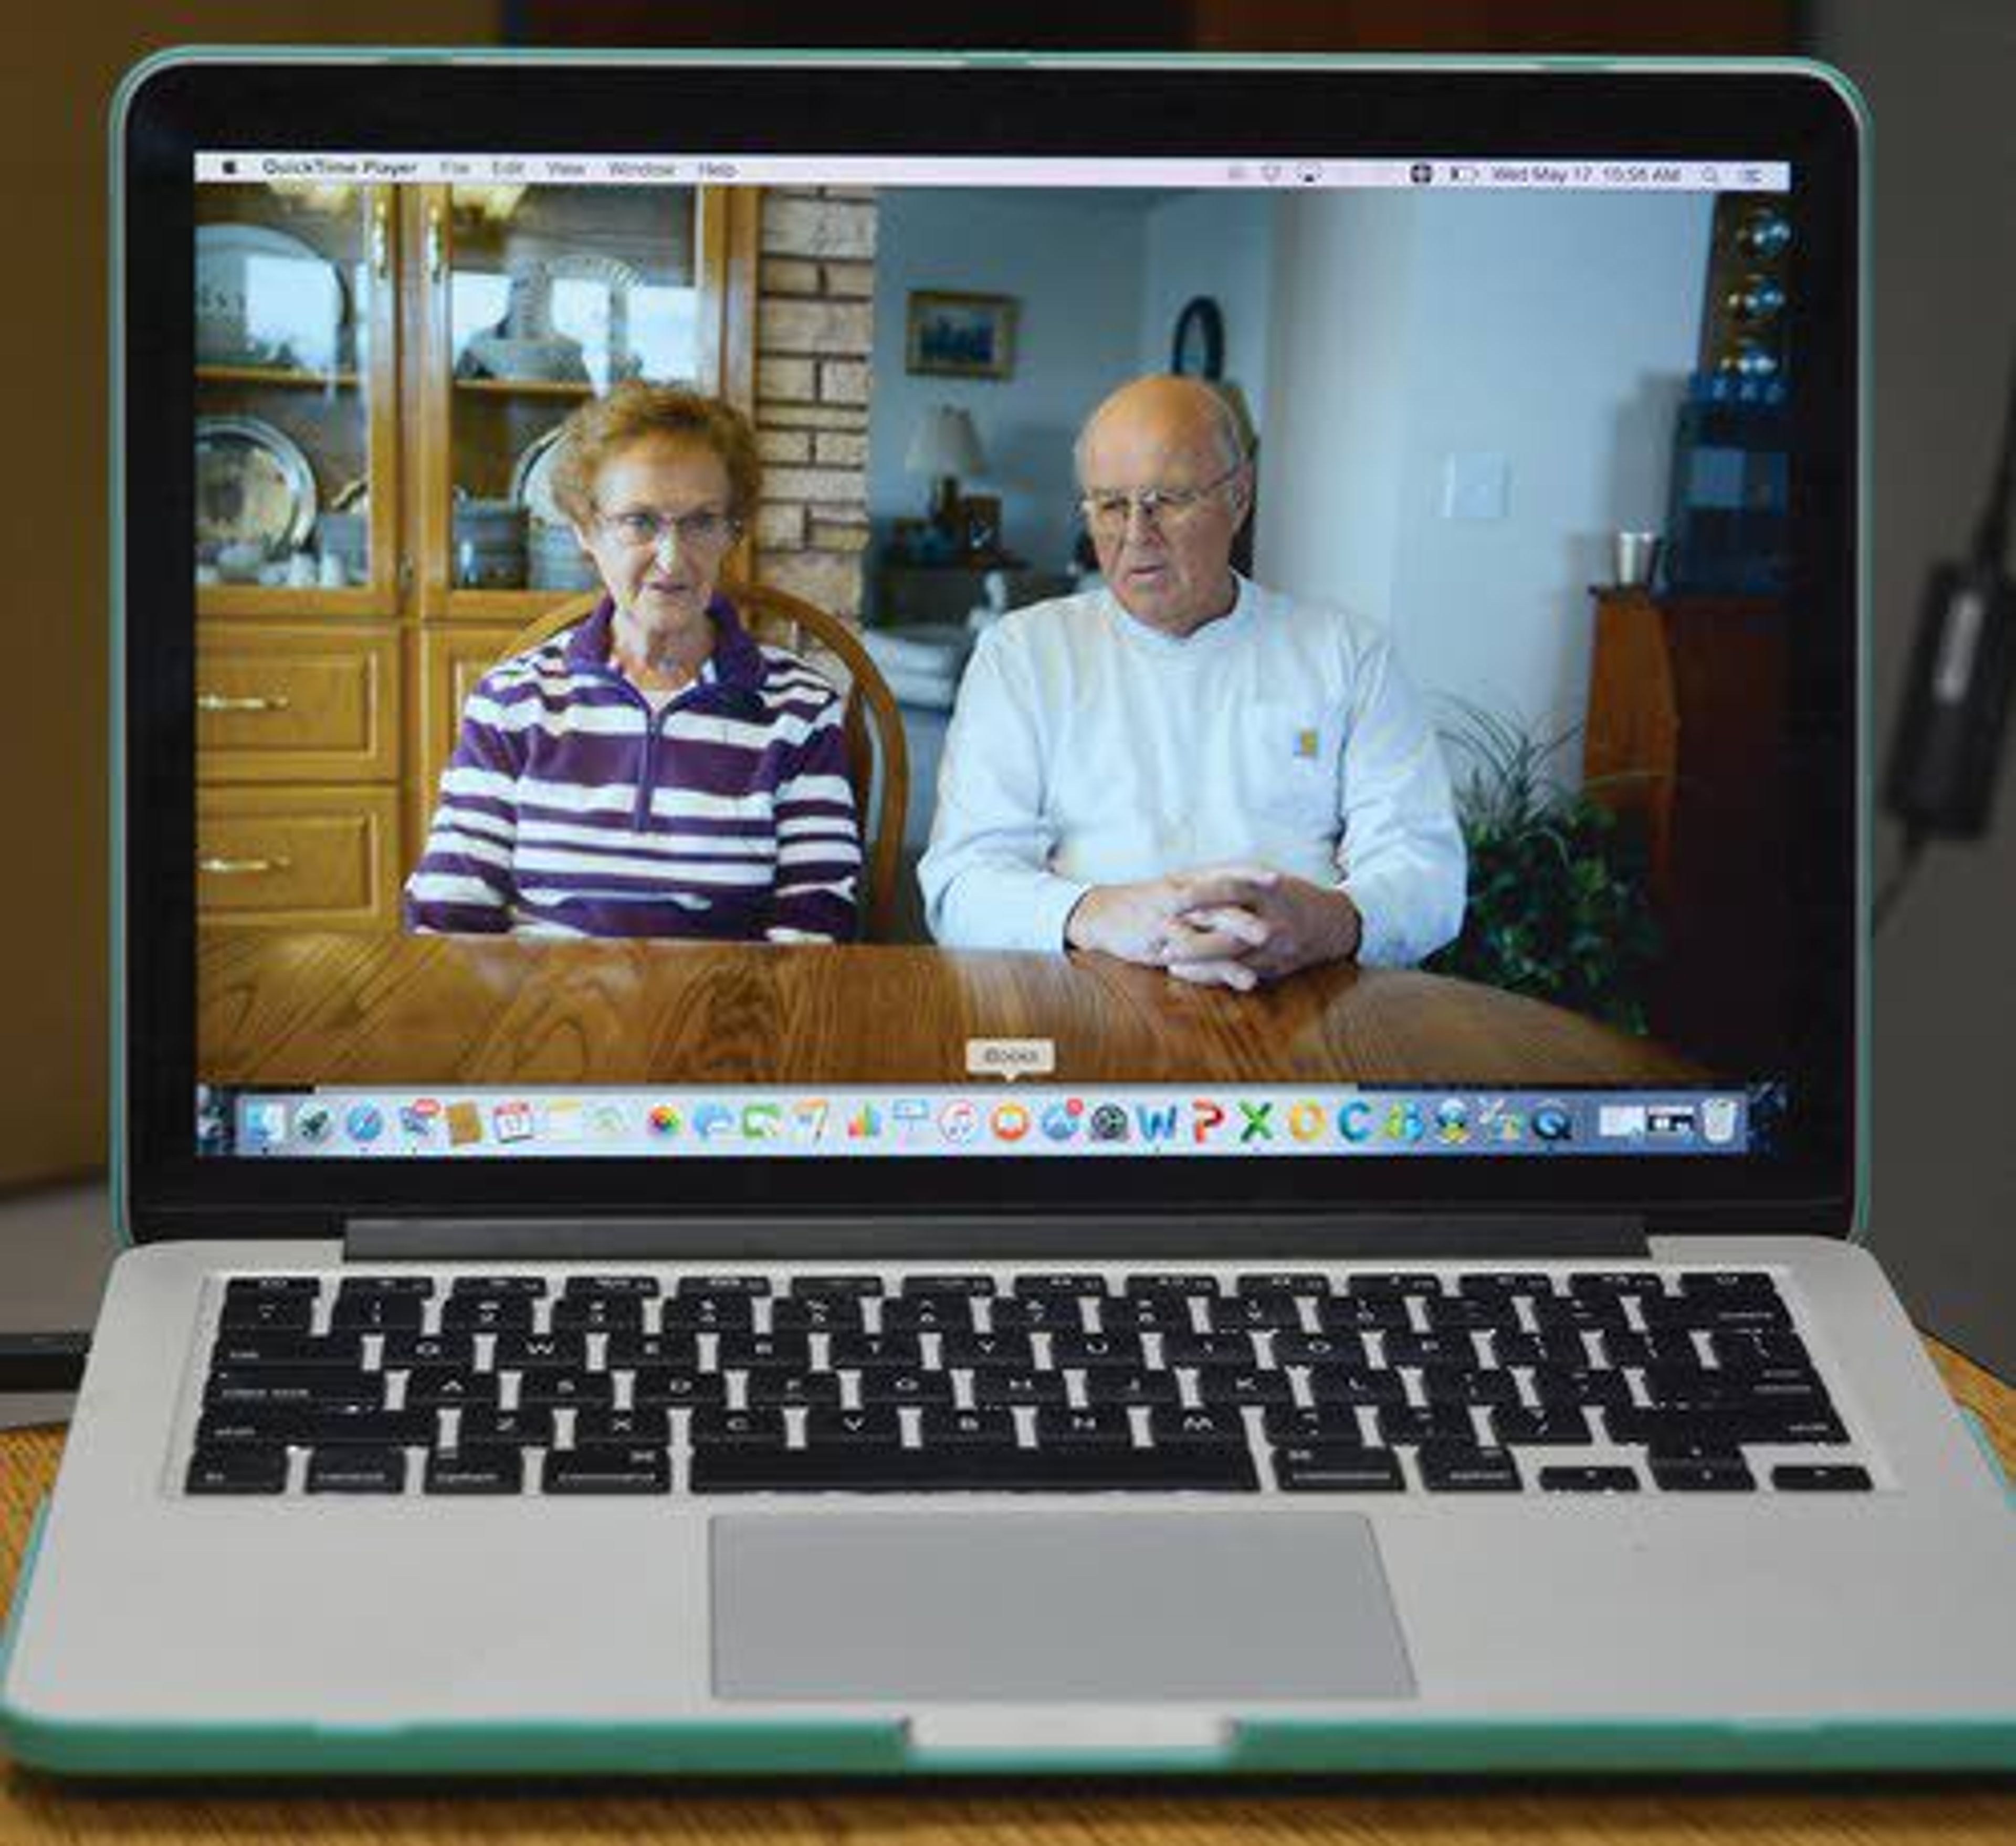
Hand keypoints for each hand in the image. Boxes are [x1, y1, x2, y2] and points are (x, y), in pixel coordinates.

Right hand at [1064, 866, 1281, 965]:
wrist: (1100, 915)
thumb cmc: (1143, 906)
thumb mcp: (1174, 892)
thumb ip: (1204, 896)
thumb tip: (1239, 899)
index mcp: (1189, 880)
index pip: (1225, 869)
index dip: (1251, 871)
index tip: (1279, 876)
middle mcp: (1183, 892)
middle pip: (1223, 890)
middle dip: (1253, 894)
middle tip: (1285, 899)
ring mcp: (1171, 914)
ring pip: (1210, 919)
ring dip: (1240, 928)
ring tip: (1268, 938)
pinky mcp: (1161, 938)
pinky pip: (1194, 951)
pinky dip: (1221, 966)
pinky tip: (1244, 979)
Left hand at [1162, 875, 1363, 990]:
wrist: (1332, 924)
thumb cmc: (1289, 896)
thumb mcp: (1265, 878)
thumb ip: (1232, 880)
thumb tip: (1186, 885)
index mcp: (1269, 890)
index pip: (1232, 888)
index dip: (1201, 895)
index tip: (1171, 897)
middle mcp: (1273, 919)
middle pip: (1230, 929)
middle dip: (1194, 937)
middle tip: (1161, 936)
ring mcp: (1275, 948)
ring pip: (1232, 958)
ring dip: (1197, 961)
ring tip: (1166, 958)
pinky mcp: (1274, 969)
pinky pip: (1237, 975)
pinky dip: (1210, 975)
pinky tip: (1186, 973)